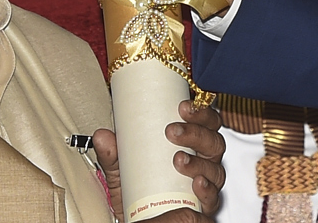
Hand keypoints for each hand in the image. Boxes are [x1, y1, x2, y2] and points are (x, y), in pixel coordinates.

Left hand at [93, 99, 226, 221]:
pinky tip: (197, 184)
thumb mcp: (123, 168)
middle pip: (214, 142)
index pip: (206, 123)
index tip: (182, 106)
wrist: (137, 218)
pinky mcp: (203, 205)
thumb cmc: (139, 187)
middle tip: (172, 131)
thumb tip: (102, 136)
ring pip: (216, 168)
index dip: (200, 112)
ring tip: (178, 159)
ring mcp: (206, 183)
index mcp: (192, 144)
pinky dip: (208, 190)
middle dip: (196, 133)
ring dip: (199, 162)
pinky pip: (214, 197)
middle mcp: (204, 162)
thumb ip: (113, 154)